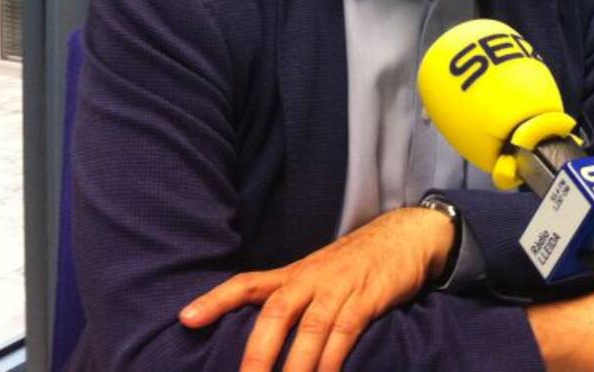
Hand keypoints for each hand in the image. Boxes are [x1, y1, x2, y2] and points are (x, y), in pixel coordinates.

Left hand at [178, 206, 454, 371]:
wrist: (407, 234)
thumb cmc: (357, 263)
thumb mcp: (319, 274)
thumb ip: (292, 299)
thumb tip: (260, 337)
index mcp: (295, 273)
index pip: (248, 283)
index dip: (217, 300)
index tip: (186, 319)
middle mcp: (312, 277)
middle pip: (276, 312)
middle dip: (256, 353)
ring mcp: (341, 286)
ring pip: (310, 328)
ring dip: (294, 365)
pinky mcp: (369, 296)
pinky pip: (346, 330)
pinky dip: (332, 358)